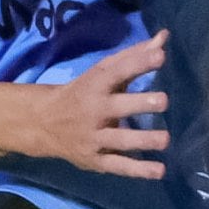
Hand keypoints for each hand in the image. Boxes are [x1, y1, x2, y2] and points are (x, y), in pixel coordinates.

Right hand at [24, 33, 169, 181]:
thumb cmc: (84, 92)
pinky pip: (118, 165)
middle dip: (140, 103)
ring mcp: (93, 137)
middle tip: (163, 101)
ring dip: (143, 140)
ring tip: (165, 139)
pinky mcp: (95, 160)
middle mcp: (94, 111)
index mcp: (96, 85)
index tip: (161, 57)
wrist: (43, 123)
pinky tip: (160, 171)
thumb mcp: (103, 73)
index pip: (116, 72)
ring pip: (119, 139)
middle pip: (118, 107)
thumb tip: (164, 37)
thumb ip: (135, 57)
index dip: (138, 63)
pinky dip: (138, 170)